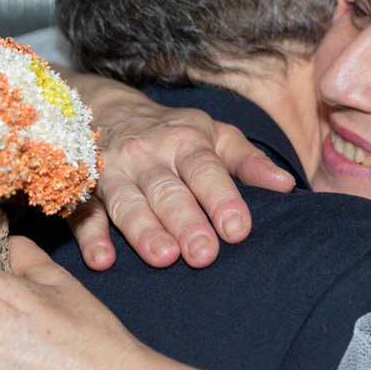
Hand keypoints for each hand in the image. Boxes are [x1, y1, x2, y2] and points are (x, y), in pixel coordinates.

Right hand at [62, 70, 294, 269]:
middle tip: (204, 254)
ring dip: (144, 230)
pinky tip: (102, 261)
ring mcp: (112, 172)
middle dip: (186, 222)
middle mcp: (147, 155)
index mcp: (184, 141)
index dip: (221, 198)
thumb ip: (249, 161)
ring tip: (163, 258)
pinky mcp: (83, 190)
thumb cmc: (172, 132)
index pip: (205, 170)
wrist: (103, 108)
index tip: (238, 229)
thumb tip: (287, 186)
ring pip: (128, 202)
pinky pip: (84, 213)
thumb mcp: (214, 135)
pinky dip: (90, 237)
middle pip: (168, 191)